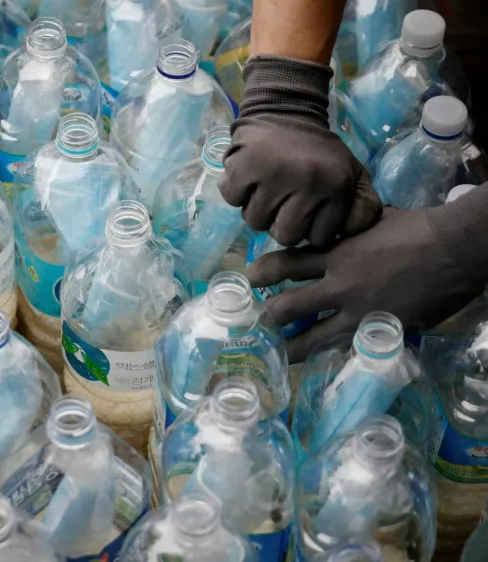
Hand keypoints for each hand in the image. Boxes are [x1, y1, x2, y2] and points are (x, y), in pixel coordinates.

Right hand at [219, 55, 381, 247]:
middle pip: (284, 236)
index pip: (317, 239)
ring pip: (255, 221)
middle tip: (283, 200)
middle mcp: (307, 184)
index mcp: (336, 187)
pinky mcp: (242, 168)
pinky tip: (249, 177)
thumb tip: (350, 234)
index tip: (307, 209)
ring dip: (257, 208)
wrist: (288, 110)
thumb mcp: (352, 174)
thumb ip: (362, 207)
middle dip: (281, 222)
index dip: (309, 227)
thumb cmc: (320, 151)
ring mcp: (272, 177)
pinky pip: (233, 200)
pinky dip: (236, 191)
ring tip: (265, 186)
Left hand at [245, 207, 485, 361]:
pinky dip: (336, 354)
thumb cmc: (417, 227)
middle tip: (260, 324)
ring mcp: (360, 312)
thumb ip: (346, 229)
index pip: (287, 264)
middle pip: (290, 307)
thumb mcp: (372, 220)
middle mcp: (341, 285)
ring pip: (315, 337)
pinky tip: (325, 361)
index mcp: (336, 254)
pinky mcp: (382, 331)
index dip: (263, 272)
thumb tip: (331, 225)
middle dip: (270, 317)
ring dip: (293, 348)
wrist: (456, 249)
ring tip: (279, 355)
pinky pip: (351, 348)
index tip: (249, 278)